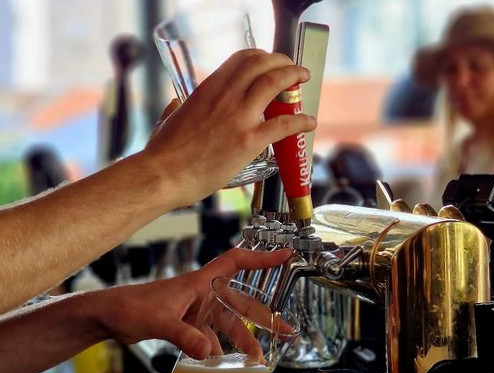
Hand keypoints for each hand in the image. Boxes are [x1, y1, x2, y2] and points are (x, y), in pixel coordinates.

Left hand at [95, 247, 293, 359]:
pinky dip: (219, 350)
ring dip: (243, 340)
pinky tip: (225, 363)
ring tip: (256, 358)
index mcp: (198, 283)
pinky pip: (211, 338)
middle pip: (240, 302)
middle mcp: (201, 295)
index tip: (284, 256)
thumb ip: (183, 336)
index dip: (261, 259)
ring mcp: (195, 311)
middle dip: (264, 316)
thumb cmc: (128, 306)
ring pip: (228, 325)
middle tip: (285, 330)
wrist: (107, 317)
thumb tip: (208, 353)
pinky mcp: (187, 326)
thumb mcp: (157, 321)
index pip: (235, 263)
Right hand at [142, 49, 316, 206]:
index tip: (270, 62)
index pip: (241, 59)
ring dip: (294, 77)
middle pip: (262, 63)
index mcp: (207, 88)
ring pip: (274, 83)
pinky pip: (283, 125)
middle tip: (292, 69)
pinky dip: (301, 121)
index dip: (261, 57)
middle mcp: (225, 96)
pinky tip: (309, 123)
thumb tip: (176, 105)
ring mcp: (239, 117)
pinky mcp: (249, 141)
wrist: (164, 174)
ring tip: (304, 79)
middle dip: (282, 61)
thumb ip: (177, 108)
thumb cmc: (163, 154)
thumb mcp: (168, 119)